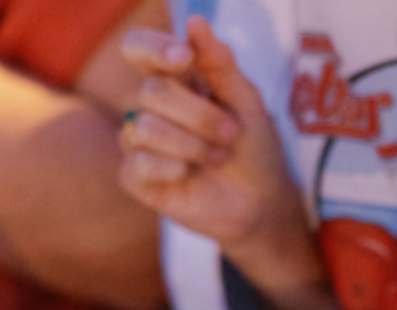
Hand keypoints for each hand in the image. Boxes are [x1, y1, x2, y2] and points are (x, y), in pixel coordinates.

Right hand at [120, 18, 300, 245]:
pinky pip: (136, 164)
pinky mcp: (137, 178)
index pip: (138, 48)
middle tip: (232, 134)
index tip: (184, 59)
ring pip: (143, 129)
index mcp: (172, 79)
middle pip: (151, 92)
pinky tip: (189, 175)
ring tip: (219, 158)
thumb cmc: (254, 149)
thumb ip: (220, 63)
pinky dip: (169, 168)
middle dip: (199, 115)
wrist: (261, 203)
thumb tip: (194, 21)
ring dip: (191, 145)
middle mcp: (149, 106)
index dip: (154, 48)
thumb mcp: (246, 102)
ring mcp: (139, 142)